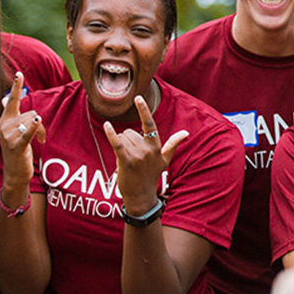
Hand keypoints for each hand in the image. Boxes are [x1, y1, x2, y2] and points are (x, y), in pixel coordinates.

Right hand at [0, 72, 44, 194]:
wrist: (14, 172)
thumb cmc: (17, 149)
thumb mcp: (14, 130)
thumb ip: (12, 114)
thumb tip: (5, 98)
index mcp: (4, 120)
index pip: (12, 101)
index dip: (17, 87)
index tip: (19, 74)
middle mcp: (4, 126)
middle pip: (31, 113)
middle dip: (40, 123)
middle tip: (39, 135)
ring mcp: (8, 136)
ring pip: (33, 121)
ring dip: (41, 131)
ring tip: (39, 141)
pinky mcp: (15, 146)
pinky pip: (27, 133)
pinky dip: (33, 127)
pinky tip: (37, 120)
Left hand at [104, 94, 187, 215]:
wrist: (141, 196)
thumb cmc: (151, 176)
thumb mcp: (164, 160)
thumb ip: (173, 144)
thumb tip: (186, 133)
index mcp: (156, 146)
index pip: (150, 125)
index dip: (144, 110)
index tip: (138, 97)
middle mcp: (148, 149)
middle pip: (129, 133)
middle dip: (126, 142)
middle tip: (131, 158)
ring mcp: (138, 156)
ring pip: (122, 138)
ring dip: (120, 147)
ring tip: (126, 161)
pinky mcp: (126, 161)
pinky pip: (117, 143)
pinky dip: (111, 134)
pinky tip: (107, 125)